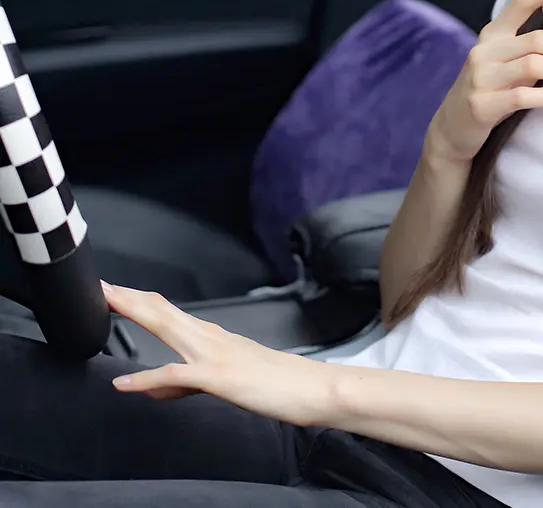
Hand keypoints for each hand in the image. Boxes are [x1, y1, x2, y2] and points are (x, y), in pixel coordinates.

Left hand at [103, 282, 333, 426]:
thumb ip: (188, 382)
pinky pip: (176, 376)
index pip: (170, 312)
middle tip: (102, 285)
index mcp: (213, 337)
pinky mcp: (218, 377)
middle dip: (130, 298)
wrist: (310, 387)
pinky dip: (147, 378)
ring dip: (136, 315)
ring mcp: (214, 355)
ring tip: (109, 304)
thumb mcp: (227, 380)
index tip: (116, 291)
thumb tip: (155, 387)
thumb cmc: (276, 383)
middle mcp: (211, 339)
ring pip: (167, 328)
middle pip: (163, 312)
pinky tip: (125, 384)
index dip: (141, 300)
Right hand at [427, 0, 542, 161]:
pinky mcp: (483, 105)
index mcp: (493, 34)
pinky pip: (522, 96)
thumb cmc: (489, 90)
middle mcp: (486, 51)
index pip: (522, 2)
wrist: (452, 127)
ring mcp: (482, 78)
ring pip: (533, 66)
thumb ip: (530, 48)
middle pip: (538, 39)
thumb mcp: (505, 62)